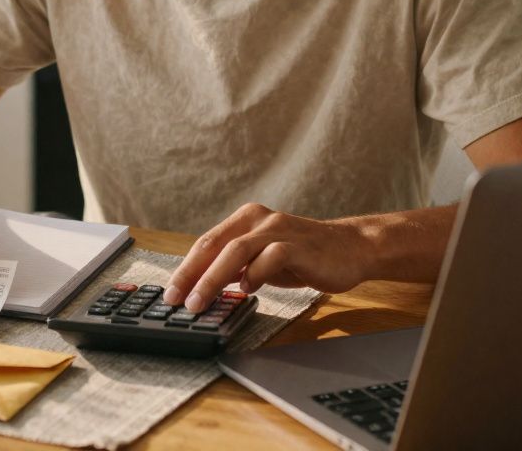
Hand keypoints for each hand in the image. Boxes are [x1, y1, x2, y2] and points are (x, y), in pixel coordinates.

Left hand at [164, 203, 371, 311]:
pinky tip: (248, 289)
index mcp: (245, 220)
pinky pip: (271, 256)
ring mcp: (278, 229)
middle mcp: (257, 219)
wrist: (351, 249)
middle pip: (214, 245)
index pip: (206, 244)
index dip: (185, 269)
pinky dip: (255, 273)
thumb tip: (202, 289)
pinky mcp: (298, 245)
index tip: (170, 293)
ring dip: (213, 278)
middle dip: (191, 275)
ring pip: (236, 250)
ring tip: (200, 301)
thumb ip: (235, 268)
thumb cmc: (303, 257)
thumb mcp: (262, 260)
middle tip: (177, 300)